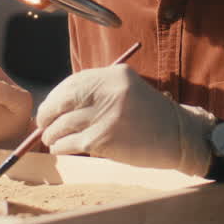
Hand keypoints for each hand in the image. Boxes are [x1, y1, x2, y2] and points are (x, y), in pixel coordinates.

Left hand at [36, 65, 216, 175]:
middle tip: (43, 125)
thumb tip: (59, 106)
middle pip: (63, 101)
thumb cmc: (151, 117)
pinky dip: (62, 147)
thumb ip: (98, 92)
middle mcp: (108, 91)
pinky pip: (71, 143)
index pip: (72, 83)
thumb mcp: (127, 91)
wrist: (179, 137)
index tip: (49, 108)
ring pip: (63, 124)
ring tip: (52, 140)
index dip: (55, 97)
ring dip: (52, 135)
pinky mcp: (103, 139)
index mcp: (113, 75)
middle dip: (47, 114)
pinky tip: (63, 149)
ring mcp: (105, 115)